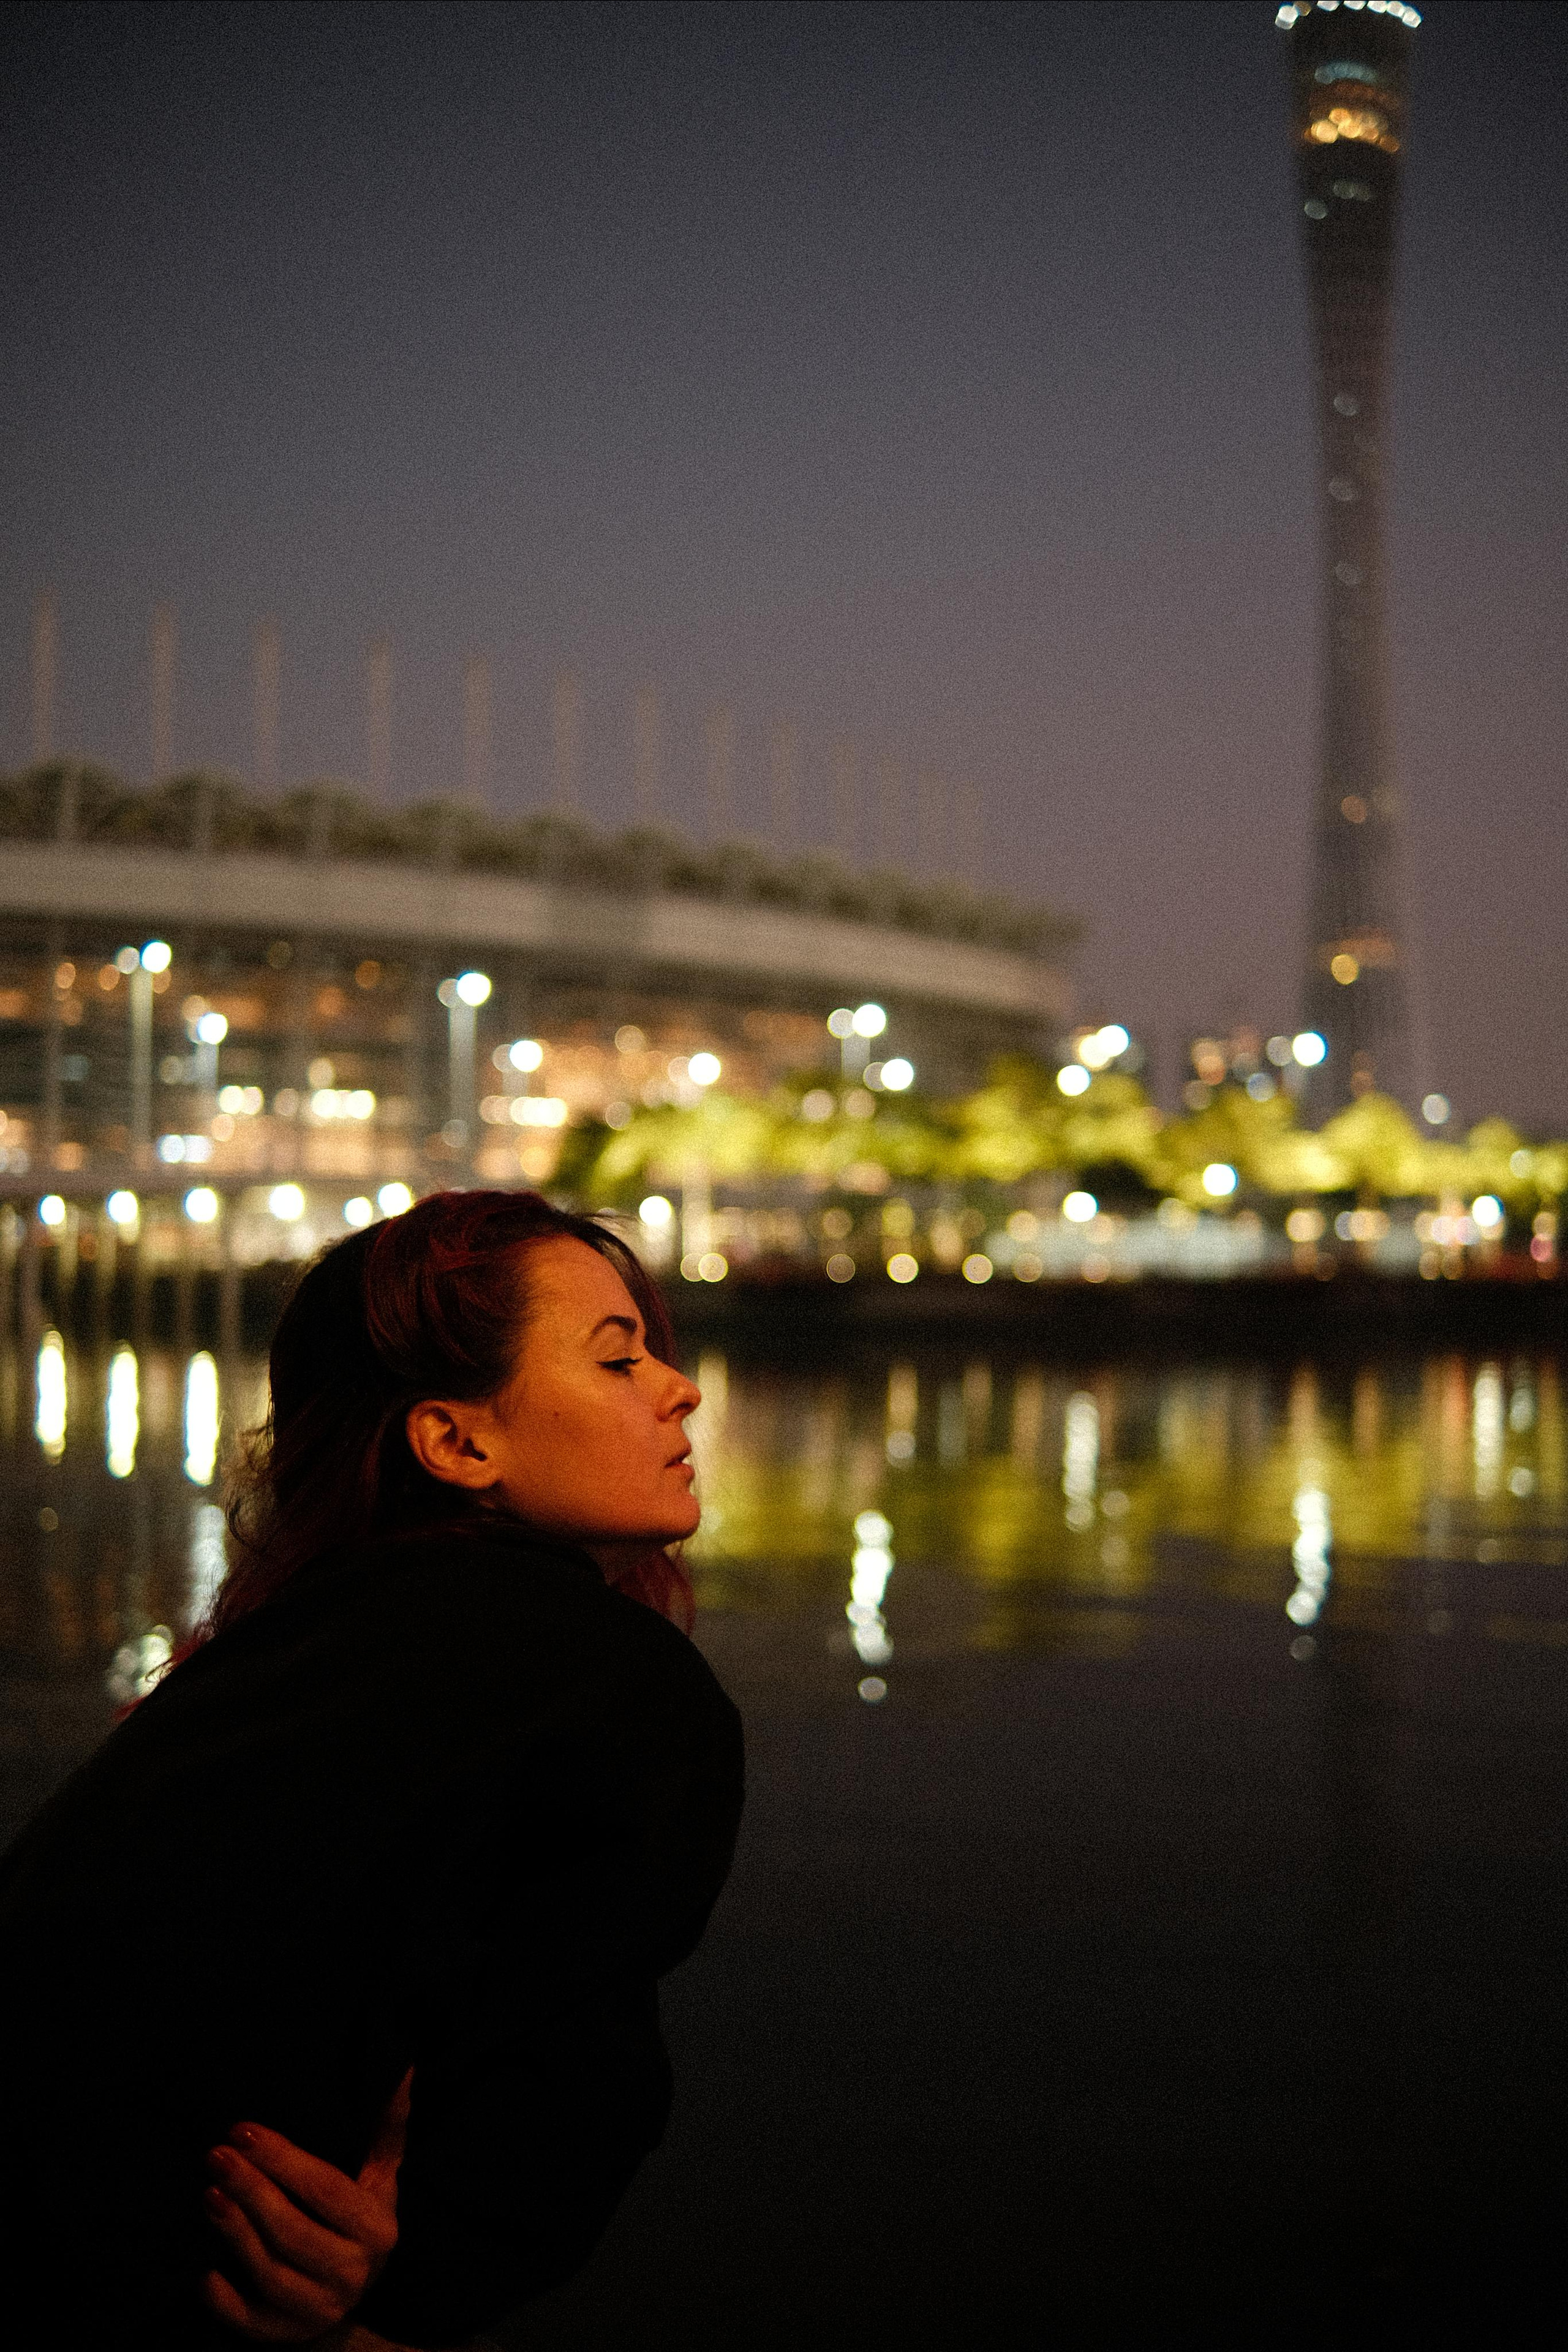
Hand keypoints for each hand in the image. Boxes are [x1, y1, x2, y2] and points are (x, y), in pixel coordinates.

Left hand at [201, 2068, 411, 2341]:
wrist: (351, 2292)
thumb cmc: (356, 2217)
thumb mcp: (378, 2175)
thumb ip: (386, 2126)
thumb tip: (402, 2068)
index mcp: (378, 2228)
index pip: (324, 2188)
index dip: (282, 2159)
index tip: (243, 2130)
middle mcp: (355, 2273)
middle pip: (293, 2230)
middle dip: (251, 2191)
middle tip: (215, 2156)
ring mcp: (322, 2308)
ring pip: (271, 2273)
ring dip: (236, 2234)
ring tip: (207, 2194)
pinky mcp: (289, 2335)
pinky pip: (253, 2323)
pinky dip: (228, 2303)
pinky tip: (205, 2273)